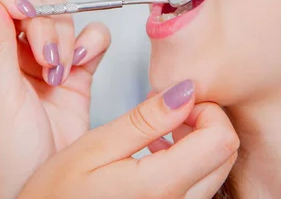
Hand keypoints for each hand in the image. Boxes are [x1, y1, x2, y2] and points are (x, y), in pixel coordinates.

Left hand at [0, 0, 110, 198]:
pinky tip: (80, 65)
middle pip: (23, 2)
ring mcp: (40, 59)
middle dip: (39, 23)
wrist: (43, 192)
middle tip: (44, 56)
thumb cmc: (2, 158)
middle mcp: (5, 52)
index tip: (20, 10)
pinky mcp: (73, 70)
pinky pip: (88, 38)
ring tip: (59, 73)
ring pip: (57, 16)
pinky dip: (90, 43)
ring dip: (64, 38)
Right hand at [18, 80, 238, 198]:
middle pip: (226, 153)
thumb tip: (184, 91)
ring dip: (196, 141)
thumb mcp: (94, 148)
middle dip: (203, 121)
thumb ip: (144, 120)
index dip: (205, 108)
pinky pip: (199, 185)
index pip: (221, 138)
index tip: (175, 100)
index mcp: (160, 186)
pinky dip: (188, 162)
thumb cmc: (55, 196)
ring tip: (157, 132)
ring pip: (216, 169)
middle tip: (166, 112)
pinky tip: (154, 153)